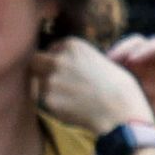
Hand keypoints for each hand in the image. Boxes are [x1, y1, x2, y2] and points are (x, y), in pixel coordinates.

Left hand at [30, 36, 154, 134]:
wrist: (120, 109)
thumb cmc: (114, 85)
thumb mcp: (94, 58)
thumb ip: (72, 59)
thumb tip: (51, 65)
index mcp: (71, 45)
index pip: (49, 50)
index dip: (54, 61)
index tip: (65, 72)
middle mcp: (57, 59)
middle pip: (34, 63)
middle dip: (40, 72)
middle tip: (55, 84)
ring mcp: (50, 79)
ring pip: (38, 84)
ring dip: (48, 90)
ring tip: (73, 98)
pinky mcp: (47, 99)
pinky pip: (43, 102)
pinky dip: (53, 105)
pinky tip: (72, 107)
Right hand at [108, 27, 154, 154]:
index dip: (147, 49)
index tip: (134, 59)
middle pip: (143, 47)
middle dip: (128, 49)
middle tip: (113, 58)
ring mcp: (152, 75)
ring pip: (132, 59)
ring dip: (119, 58)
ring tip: (105, 63)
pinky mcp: (142, 89)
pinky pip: (128, 77)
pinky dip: (117, 73)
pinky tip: (106, 75)